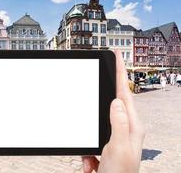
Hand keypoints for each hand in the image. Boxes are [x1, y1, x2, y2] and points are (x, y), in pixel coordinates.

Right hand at [82, 50, 144, 172]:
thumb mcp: (118, 149)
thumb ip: (118, 123)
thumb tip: (116, 101)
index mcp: (131, 127)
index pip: (124, 93)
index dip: (120, 73)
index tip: (116, 56)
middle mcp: (124, 130)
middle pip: (110, 106)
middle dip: (99, 103)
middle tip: (94, 94)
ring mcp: (113, 139)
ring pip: (95, 125)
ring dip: (90, 143)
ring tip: (94, 161)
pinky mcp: (102, 147)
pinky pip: (89, 142)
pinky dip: (87, 155)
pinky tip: (92, 167)